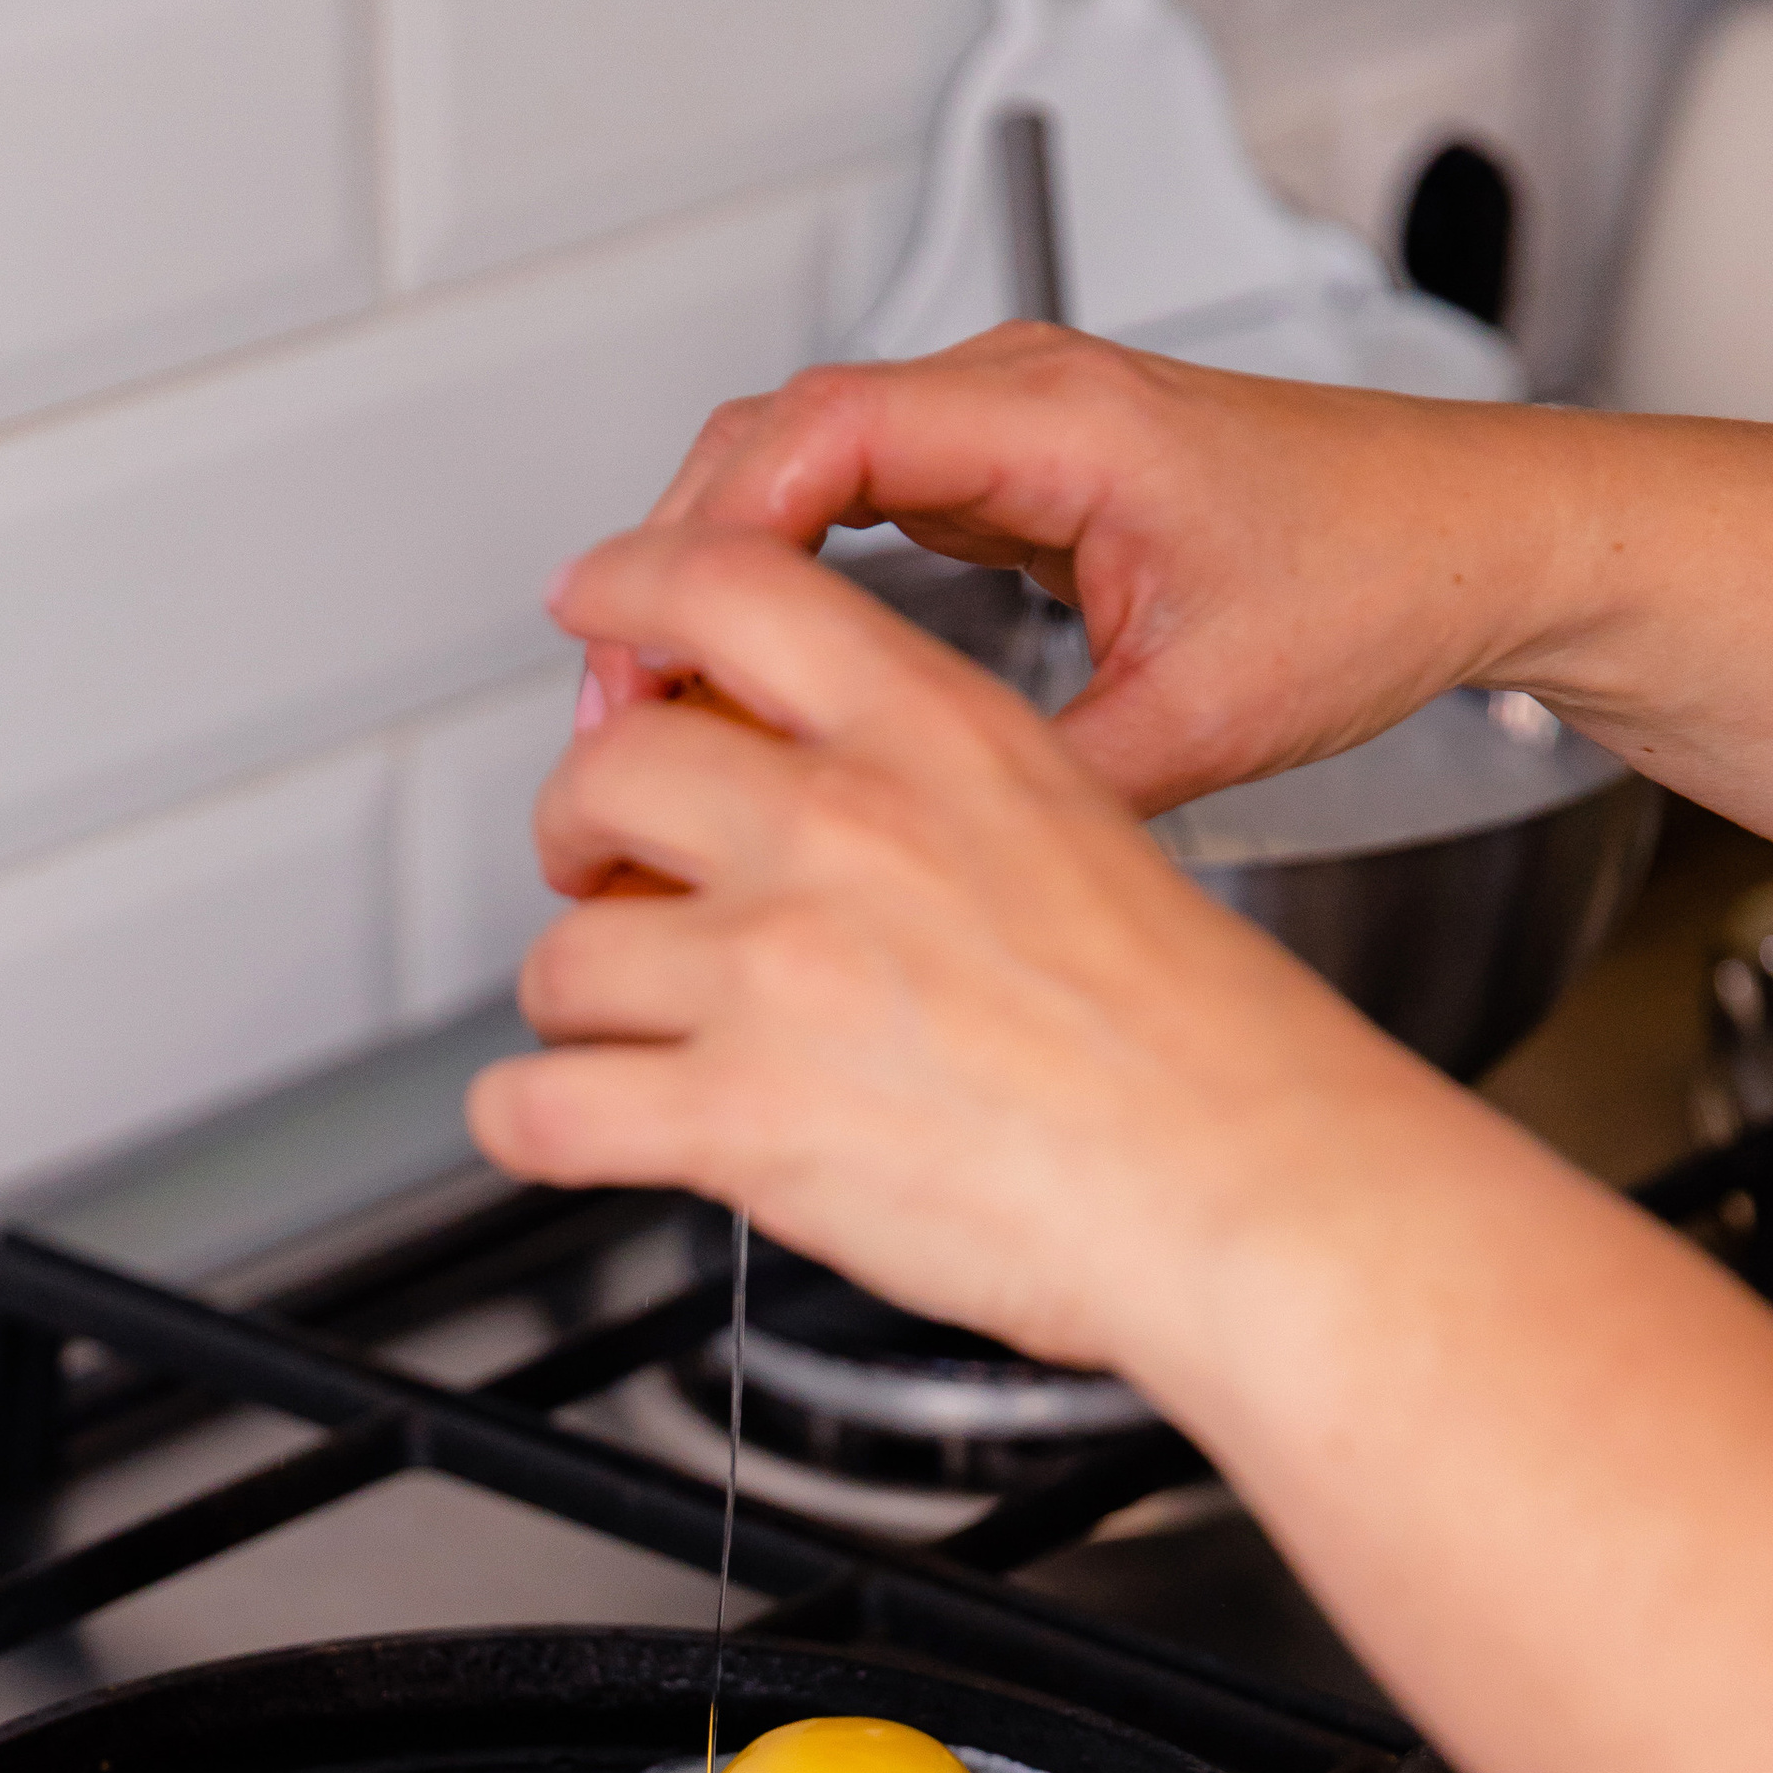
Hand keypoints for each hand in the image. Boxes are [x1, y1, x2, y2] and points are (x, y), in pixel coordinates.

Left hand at [473, 519, 1442, 1392]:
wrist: (1249, 1182)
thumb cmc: (1202, 1047)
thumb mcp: (1077, 832)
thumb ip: (936, 798)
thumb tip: (837, 811)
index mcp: (934, 737)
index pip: (726, 589)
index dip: (629, 597)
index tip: (596, 619)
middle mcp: (837, 831)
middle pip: (607, 770)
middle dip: (581, 829)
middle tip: (600, 873)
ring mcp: (774, 971)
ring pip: (565, 955)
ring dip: (575, 999)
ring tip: (618, 1034)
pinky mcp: (739, 1113)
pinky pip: (541, 1105)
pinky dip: (523, 1121)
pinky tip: (549, 1123)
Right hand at [577, 327, 1772, 860]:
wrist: (1467, 543)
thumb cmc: (1372, 579)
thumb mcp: (1206, 717)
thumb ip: (1053, 791)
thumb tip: (930, 876)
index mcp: (1055, 422)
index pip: (818, 437)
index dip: (696, 535)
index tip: (616, 625)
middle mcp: (1015, 406)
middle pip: (770, 445)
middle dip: (669, 570)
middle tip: (607, 708)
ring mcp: (1005, 436)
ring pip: (795, 474)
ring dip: (712, 581)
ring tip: (653, 713)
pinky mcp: (1010, 483)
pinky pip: (848, 510)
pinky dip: (776, 588)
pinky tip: (750, 688)